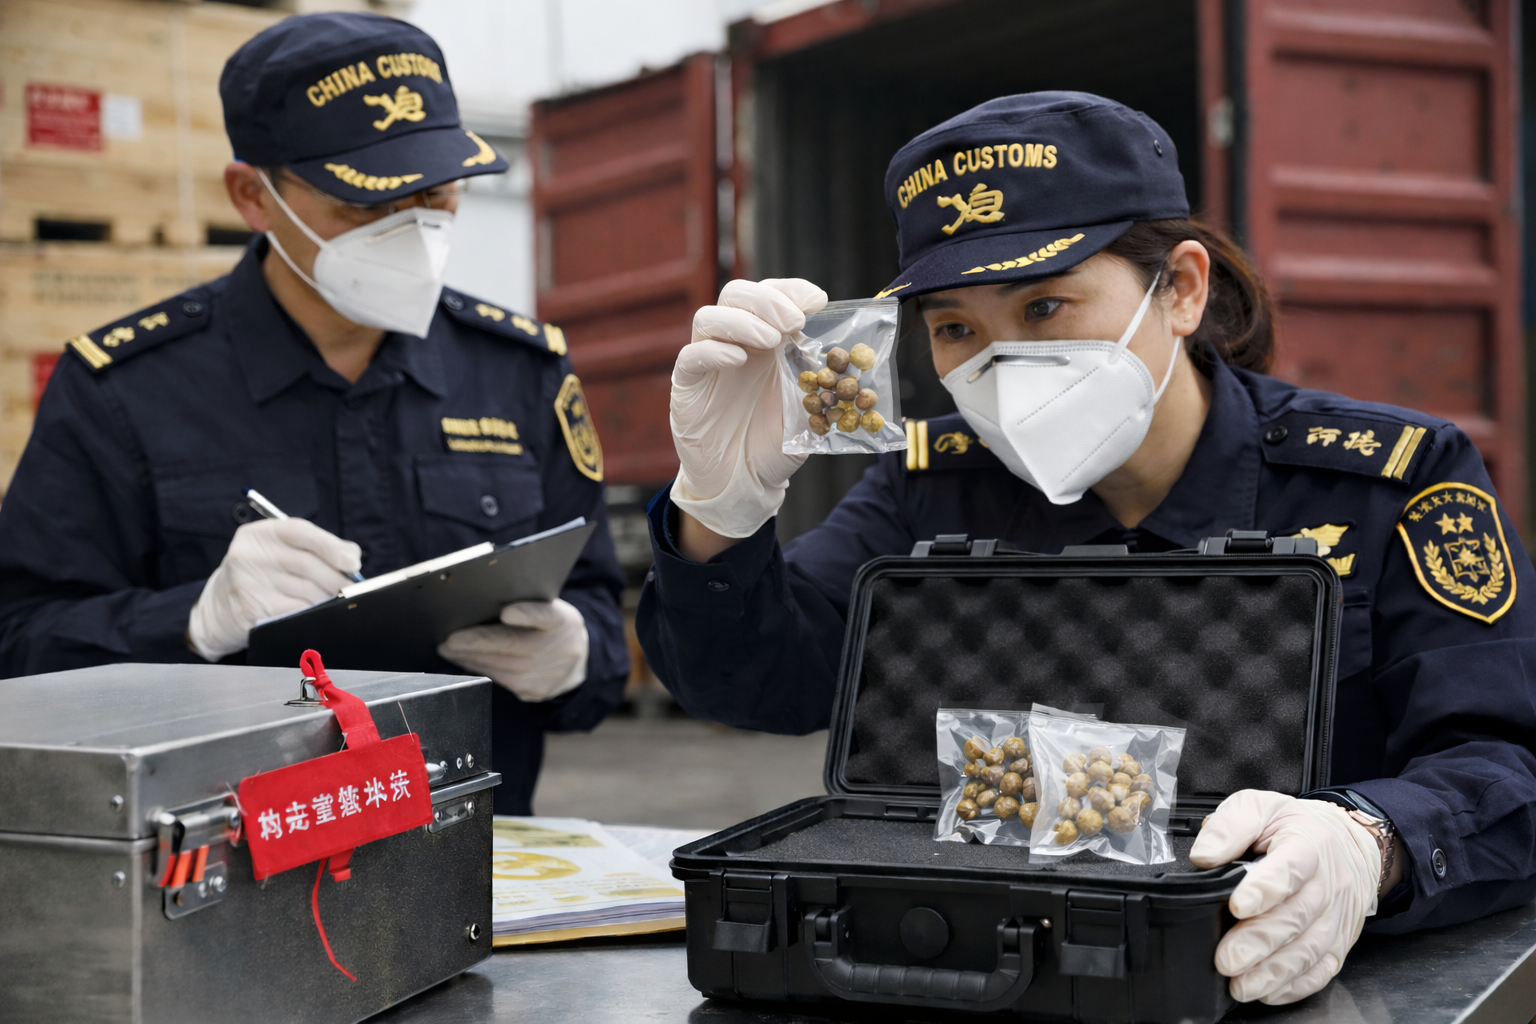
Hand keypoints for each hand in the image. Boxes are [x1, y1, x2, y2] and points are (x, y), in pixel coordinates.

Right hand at [189, 518, 360, 660]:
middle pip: (306, 565)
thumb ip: (317, 547)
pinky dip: (311, 612)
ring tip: (333, 600)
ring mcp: (245, 583)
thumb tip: (351, 557)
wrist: (219, 607)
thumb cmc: (262, 574)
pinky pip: (294, 612)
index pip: (300, 532)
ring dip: (327, 598)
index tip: (353, 563)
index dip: (331, 547)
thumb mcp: (281, 550)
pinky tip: (314, 612)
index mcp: (258, 534)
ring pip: (305, 591)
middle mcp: (248, 554)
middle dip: (336, 579)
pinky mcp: (248, 609)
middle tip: (350, 588)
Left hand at [436, 598, 588, 701]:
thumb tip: (479, 604)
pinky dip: (479, 669)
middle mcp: (561, 648)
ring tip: (449, 649)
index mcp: (562, 619)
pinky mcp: (537, 691)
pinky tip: (465, 660)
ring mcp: (550, 674)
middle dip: (477, 642)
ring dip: (471, 658)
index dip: (526, 614)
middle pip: (515, 645)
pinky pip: (502, 681)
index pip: (546, 614)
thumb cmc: (551, 627)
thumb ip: (525, 605)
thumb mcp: (548, 609)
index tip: (506, 612)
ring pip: (502, 666)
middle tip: (450, 640)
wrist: (577, 661)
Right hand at [671, 278, 827, 539]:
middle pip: (736, 295)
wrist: (745, 482)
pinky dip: (714, 351)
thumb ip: (819, 377)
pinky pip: (691, 357)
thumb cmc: (775, 443)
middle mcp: (733, 344)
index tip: (817, 300)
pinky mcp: (686, 387)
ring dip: (743, 321)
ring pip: (708, 318)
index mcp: (764, 341)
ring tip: (771, 340)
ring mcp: (707, 363)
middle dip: (767, 300)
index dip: (791, 289)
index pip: (769, 295)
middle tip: (793, 321)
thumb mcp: (808, 407)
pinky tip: (739, 359)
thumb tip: (845, 352)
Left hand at [1190, 791, 1380, 1004]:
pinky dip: (1296, 985)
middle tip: (1227, 959)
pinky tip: (1269, 991)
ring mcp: (1335, 918)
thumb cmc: (1294, 828)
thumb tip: (1205, 855)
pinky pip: (1322, 970)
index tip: (1237, 906)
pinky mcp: (1338, 943)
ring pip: (1308, 950)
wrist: (1348, 844)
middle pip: (1296, 917)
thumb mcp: (1260, 807)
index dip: (1264, 889)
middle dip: (1259, 942)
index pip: (1290, 869)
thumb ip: (1230, 826)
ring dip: (1274, 972)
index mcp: (1306, 846)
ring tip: (1241, 984)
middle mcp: (1326, 885)